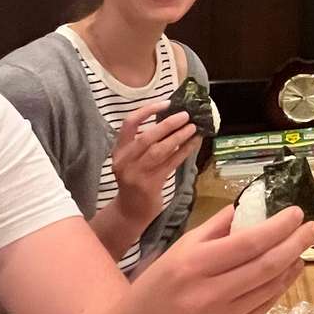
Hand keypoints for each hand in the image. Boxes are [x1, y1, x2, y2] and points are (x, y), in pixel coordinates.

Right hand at [87, 204, 313, 313]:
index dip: (279, 227)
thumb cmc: (148, 295)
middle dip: (295, 243)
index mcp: (193, 266)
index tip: (297, 213)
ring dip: (290, 267)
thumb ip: (210, 232)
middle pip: (266, 265)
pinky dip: (276, 291)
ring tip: (301, 251)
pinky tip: (284, 276)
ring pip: (268, 289)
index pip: (249, 242)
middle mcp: (209, 294)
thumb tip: (245, 209)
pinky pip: (260, 311)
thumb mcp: (173, 255)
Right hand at [110, 102, 200, 220]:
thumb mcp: (133, 160)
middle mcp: (124, 160)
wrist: (130, 211)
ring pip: (160, 151)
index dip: (147, 111)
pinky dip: (184, 152)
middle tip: (186, 115)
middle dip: (168, 124)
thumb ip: (145, 143)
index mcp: (119, 150)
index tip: (166, 103)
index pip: (129, 124)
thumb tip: (173, 118)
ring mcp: (136, 174)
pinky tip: (194, 144)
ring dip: (178, 137)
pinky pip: (170, 164)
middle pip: (147, 137)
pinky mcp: (150, 185)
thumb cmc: (135, 180)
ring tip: (193, 128)